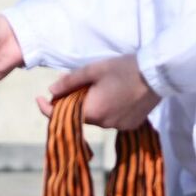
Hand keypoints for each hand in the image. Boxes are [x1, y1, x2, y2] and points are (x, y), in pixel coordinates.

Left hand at [39, 55, 160, 130]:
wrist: (157, 74)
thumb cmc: (123, 68)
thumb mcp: (93, 70)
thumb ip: (69, 82)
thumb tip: (51, 91)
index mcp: (92, 112)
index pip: (62, 115)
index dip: (47, 108)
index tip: (38, 98)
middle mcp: (104, 124)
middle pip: (81, 115)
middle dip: (74, 101)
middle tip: (74, 84)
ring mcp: (119, 126)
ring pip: (97, 117)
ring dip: (92, 105)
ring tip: (99, 86)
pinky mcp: (131, 125)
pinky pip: (112, 119)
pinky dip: (108, 109)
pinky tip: (114, 94)